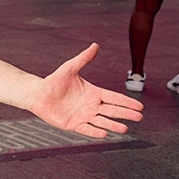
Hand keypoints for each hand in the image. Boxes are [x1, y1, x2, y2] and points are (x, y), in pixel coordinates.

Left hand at [25, 44, 143, 138]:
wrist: (38, 94)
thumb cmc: (54, 81)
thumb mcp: (70, 68)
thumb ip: (83, 58)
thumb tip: (95, 45)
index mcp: (94, 93)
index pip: (114, 98)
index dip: (126, 102)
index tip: (140, 106)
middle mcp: (91, 106)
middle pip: (112, 111)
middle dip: (126, 114)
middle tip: (139, 117)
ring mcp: (83, 116)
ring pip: (102, 121)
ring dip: (113, 125)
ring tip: (124, 129)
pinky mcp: (74, 124)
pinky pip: (86, 129)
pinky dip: (95, 131)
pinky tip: (104, 134)